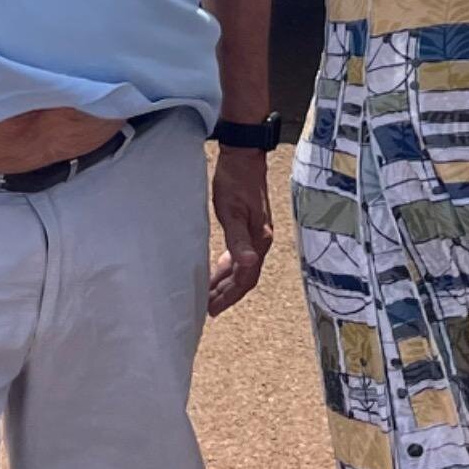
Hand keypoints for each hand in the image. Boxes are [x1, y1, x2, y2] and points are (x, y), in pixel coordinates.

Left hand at [208, 147, 274, 315]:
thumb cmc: (235, 182)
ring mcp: (257, 235)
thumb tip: (248, 263)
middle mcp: (261, 241)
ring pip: (243, 268)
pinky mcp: (251, 227)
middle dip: (227, 294)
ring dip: (227, 283)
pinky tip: (218, 270)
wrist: (244, 158)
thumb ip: (238, 239)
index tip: (212, 310)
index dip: (230, 296)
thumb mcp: (232, 211)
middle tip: (207, 309)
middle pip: (246, 277)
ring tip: (210, 295)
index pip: (246, 278)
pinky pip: (240, 256)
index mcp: (258, 240)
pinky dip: (228, 268)